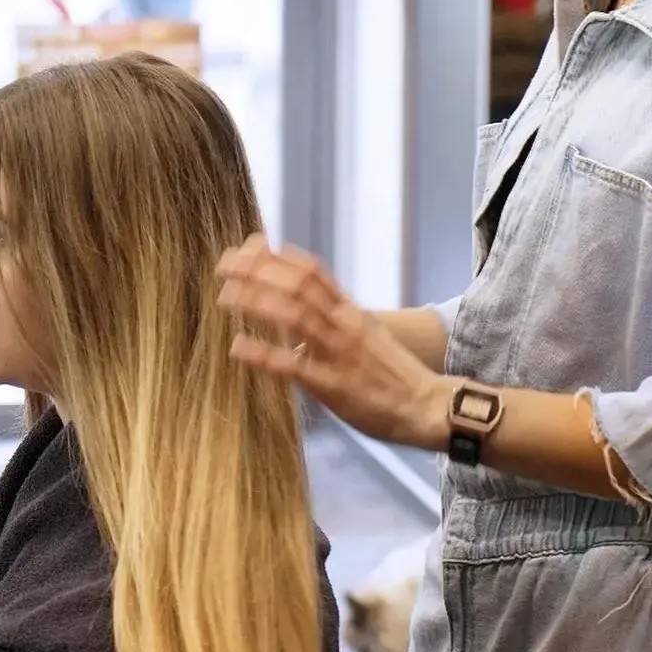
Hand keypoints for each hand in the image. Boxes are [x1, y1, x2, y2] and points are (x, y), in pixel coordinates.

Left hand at [216, 235, 449, 448]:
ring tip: (225, 295)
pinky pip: (294, 365)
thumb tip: (300, 316)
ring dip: (257, 301)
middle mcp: (344, 324)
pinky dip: (263, 354)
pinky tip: (238, 347)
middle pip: (298, 285)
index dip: (278, 256)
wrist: (428, 406)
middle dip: (258, 270)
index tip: (248, 245)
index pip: (312, 271)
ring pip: (295, 315)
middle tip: (224, 265)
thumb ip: (336, 323)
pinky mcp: (334, 385)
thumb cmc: (395, 376)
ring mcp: (339, 352)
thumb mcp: (368, 336)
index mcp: (352, 311)